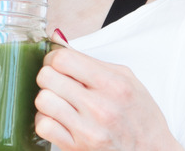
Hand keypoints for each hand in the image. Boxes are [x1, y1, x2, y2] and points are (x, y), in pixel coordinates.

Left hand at [35, 39, 180, 150]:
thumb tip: (60, 44)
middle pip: (47, 77)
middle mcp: (100, 107)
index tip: (57, 64)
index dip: (54, 58)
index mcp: (113, 84)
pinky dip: (46, 121)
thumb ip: (93, 62)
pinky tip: (59, 120)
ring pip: (42, 100)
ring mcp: (87, 130)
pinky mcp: (77, 148)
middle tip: (58, 82)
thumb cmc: (141, 116)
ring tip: (61, 102)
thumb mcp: (127, 79)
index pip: (63, 59)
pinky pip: (43, 126)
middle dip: (49, 77)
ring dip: (48, 99)